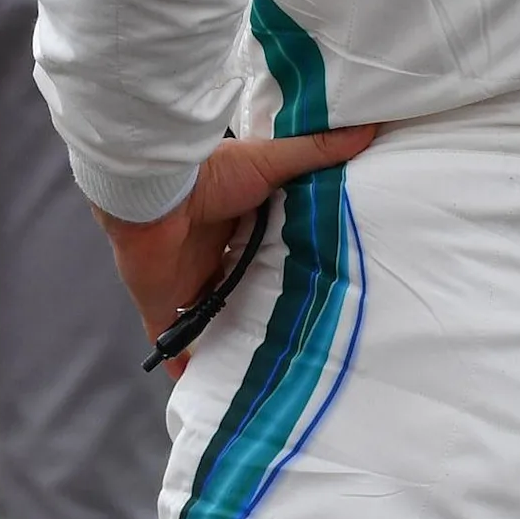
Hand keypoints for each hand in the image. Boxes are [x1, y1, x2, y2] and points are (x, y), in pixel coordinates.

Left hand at [96, 127, 377, 373]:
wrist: (150, 193)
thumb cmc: (207, 174)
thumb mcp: (270, 162)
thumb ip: (314, 152)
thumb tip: (369, 127)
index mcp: (236, 225)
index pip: (267, 252)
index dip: (289, 272)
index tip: (321, 294)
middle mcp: (211, 257)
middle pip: (242, 292)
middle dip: (262, 313)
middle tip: (299, 344)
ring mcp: (186, 285)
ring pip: (213, 322)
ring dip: (230, 343)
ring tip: (264, 377)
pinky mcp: (162, 308)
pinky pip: (173, 346)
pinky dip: (185, 367)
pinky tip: (204, 391)